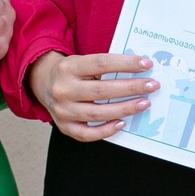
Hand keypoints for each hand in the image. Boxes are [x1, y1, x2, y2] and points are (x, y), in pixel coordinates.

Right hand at [25, 50, 157, 141]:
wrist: (41, 83)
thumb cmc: (70, 72)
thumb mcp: (80, 61)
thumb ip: (103, 67)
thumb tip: (137, 72)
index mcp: (68, 68)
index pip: (101, 64)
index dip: (126, 64)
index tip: (146, 64)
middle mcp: (63, 89)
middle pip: (102, 90)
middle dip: (132, 88)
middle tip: (152, 86)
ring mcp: (62, 110)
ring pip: (98, 113)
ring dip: (125, 109)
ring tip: (144, 103)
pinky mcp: (64, 126)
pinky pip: (88, 134)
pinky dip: (106, 130)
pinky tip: (122, 123)